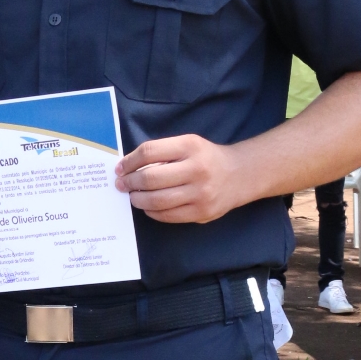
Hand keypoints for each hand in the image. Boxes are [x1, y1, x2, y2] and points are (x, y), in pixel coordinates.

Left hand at [116, 134, 243, 222]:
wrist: (240, 175)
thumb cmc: (207, 158)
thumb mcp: (188, 144)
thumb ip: (162, 152)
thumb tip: (128, 167)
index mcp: (190, 146)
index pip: (149, 152)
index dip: (129, 162)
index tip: (120, 168)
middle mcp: (197, 169)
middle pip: (150, 178)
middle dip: (130, 183)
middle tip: (122, 185)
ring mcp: (200, 193)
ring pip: (157, 200)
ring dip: (138, 199)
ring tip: (133, 196)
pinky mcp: (202, 212)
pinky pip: (167, 215)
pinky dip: (152, 211)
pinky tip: (148, 206)